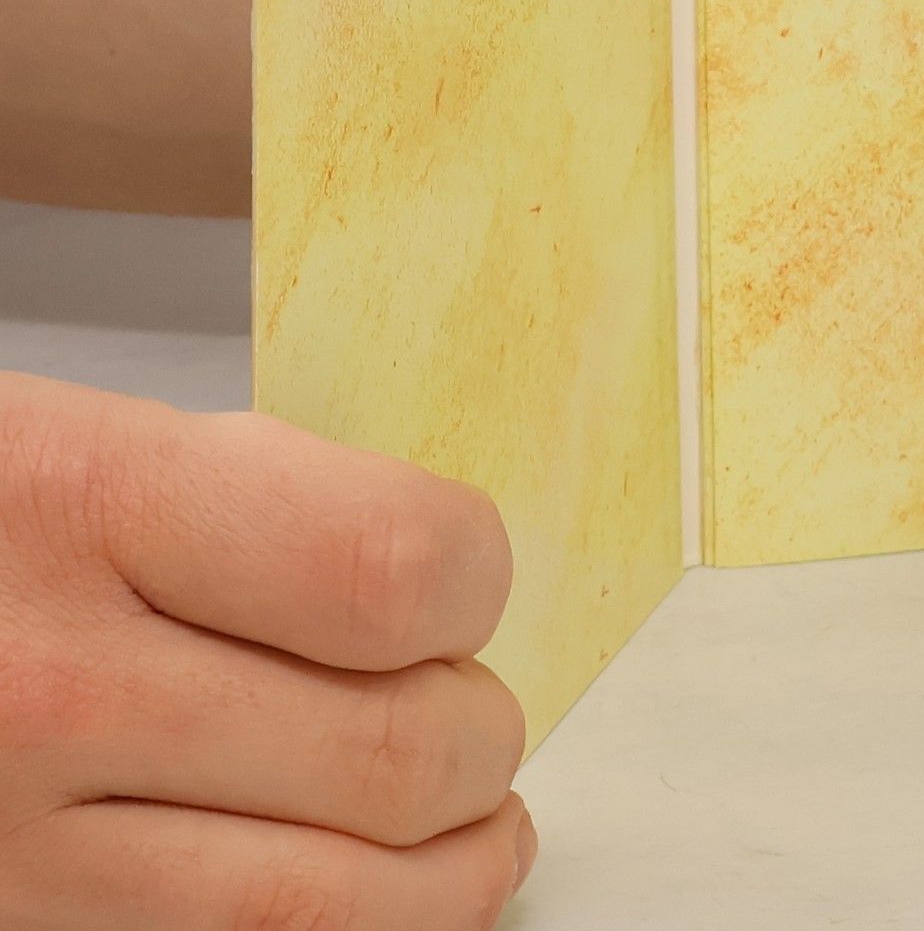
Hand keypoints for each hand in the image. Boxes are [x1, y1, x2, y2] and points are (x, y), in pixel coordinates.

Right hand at [0, 373, 534, 928]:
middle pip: (390, 756)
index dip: (472, 578)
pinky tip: (367, 893)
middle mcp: (47, 690)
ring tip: (471, 824)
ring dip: (450, 872)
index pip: (392, 570)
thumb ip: (263, 501)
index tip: (466, 580)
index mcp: (87, 508)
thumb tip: (434, 585)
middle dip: (478, 735)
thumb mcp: (79, 439)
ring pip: (327, 912)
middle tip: (470, 711)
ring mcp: (12, 856)